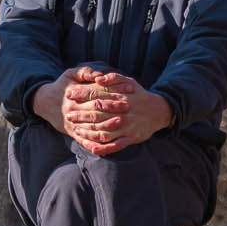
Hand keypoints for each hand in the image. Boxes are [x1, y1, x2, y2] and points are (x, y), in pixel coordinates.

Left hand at [53, 66, 172, 154]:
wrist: (158, 111)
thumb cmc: (139, 95)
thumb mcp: (128, 81)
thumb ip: (113, 77)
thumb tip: (97, 78)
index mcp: (120, 96)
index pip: (96, 94)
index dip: (81, 94)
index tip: (68, 94)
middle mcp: (122, 111)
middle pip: (96, 113)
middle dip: (80, 113)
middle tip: (67, 113)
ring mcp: (126, 126)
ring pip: (104, 131)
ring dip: (88, 131)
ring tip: (76, 130)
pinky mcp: (131, 137)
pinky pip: (116, 145)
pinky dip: (104, 148)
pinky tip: (92, 148)